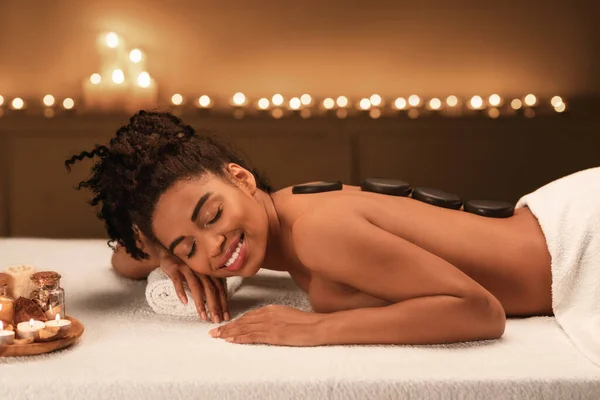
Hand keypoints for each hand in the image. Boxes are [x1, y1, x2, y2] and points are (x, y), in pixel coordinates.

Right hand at [159, 249, 228, 322]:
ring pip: (196, 286)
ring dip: (200, 302)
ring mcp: (188, 268)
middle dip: (214, 306)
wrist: (168, 251)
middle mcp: (201, 270)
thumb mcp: (200, 273)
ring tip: (202, 315)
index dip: (223, 303)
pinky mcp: (175, 268)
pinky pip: (178, 281)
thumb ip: (209, 283)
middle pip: (210, 289)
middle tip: (216, 320)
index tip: (226, 317)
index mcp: (209, 272)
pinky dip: (181, 291)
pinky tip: (184, 302)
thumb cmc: (187, 266)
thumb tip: (219, 302)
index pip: (220, 289)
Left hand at [209, 305, 324, 345]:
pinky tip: (231, 340)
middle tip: (213, 331)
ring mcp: (269, 324)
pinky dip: (240, 338)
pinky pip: (252, 336)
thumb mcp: (287, 314)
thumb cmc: (306, 322)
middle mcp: (267, 314)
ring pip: (244, 328)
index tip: (225, 325)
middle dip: (227, 326)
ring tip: (217, 336)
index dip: (235, 321)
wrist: (317, 326)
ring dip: (229, 332)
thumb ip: (275, 316)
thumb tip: (265, 323)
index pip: (248, 316)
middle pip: (242, 321)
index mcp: (271, 308)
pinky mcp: (273, 335)